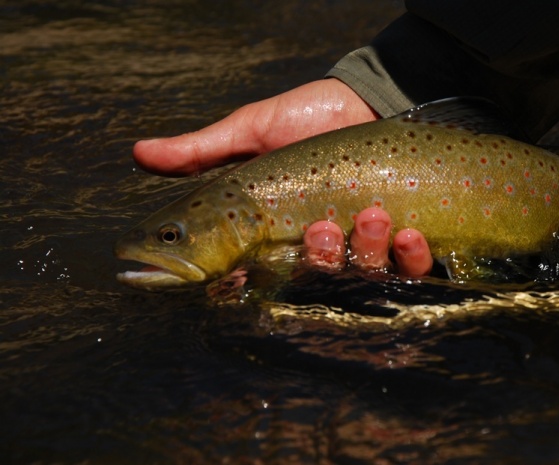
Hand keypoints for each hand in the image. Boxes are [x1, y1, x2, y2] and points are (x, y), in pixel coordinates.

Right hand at [133, 79, 432, 277]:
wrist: (371, 96)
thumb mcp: (252, 131)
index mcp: (276, 232)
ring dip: (365, 250)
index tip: (239, 278)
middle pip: (314, 281)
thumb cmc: (308, 116)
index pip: (253, 276)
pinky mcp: (405, 237)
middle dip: (319, 259)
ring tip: (372, 214)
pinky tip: (408, 230)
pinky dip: (409, 254)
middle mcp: (319, 246)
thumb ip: (203, 152)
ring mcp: (364, 245)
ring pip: (361, 275)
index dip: (244, 285)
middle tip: (321, 226)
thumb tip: (138, 154)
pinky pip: (410, 266)